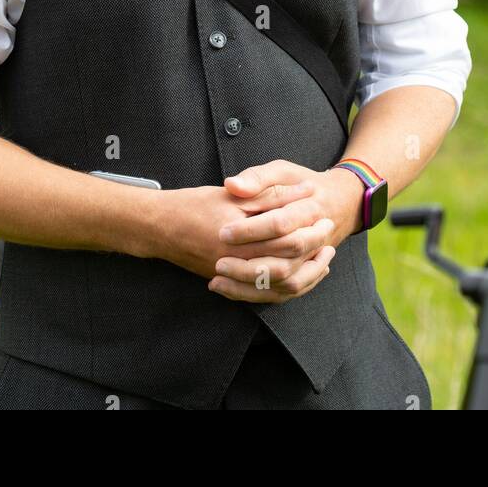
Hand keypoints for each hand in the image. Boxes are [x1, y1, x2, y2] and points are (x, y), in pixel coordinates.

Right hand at [143, 181, 330, 287]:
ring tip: (323, 256)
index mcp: (238, 235)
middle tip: (327, 231)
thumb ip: (267, 195)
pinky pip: (264, 295)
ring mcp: (232, 276)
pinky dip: (287, 287)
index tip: (322, 214)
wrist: (160, 227)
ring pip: (278, 285)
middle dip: (311, 247)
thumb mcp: (231, 193)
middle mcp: (235, 260)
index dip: (307, 226)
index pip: (284, 235)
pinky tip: (301, 275)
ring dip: (305, 272)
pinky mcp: (229, 283)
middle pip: (285, 261)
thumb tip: (302, 191)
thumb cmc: (194, 204)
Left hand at [208, 161, 363, 303]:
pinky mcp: (306, 273)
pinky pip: (286, 292)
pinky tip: (230, 288)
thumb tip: (232, 186)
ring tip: (218, 279)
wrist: (339, 203)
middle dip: (248, 266)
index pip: (281, 224)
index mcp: (311, 209)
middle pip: (285, 262)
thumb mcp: (283, 171)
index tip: (223, 232)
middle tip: (219, 262)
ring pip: (287, 283)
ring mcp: (314, 259)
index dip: (250, 230)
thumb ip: (258, 177)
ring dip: (251, 286)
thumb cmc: (303, 183)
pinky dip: (259, 295)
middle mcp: (317, 239)